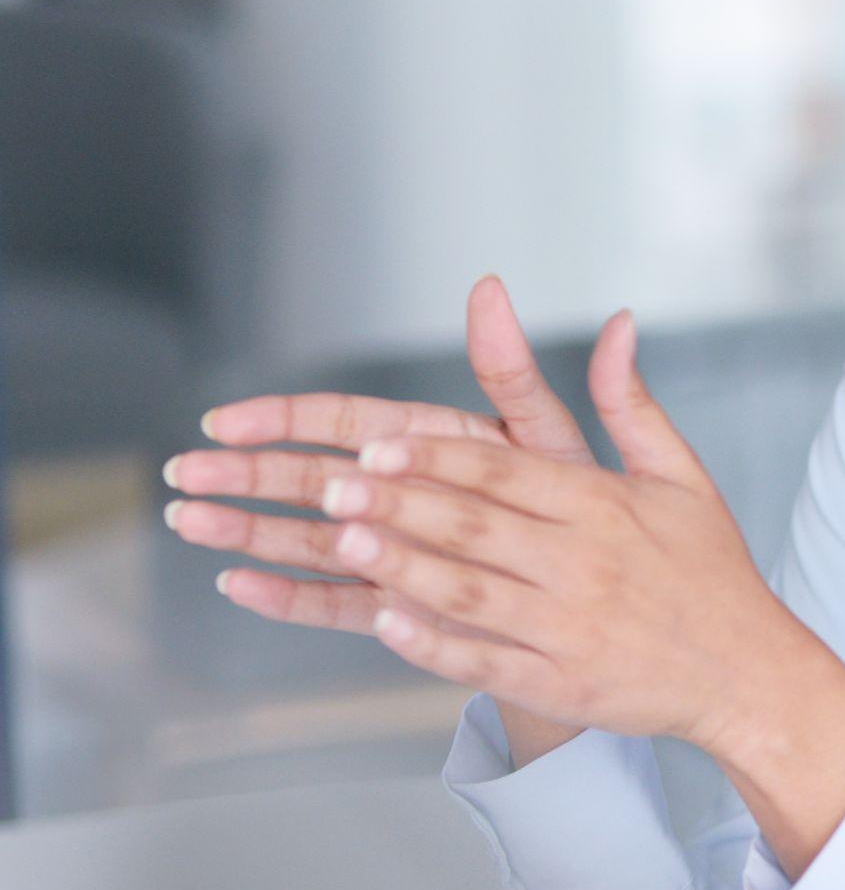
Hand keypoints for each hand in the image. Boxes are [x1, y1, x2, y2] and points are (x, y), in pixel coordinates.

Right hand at [169, 275, 610, 749]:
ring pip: (313, 538)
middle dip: (249, 474)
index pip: (350, 421)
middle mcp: (409, 494)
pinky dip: (291, 597)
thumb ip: (512, 370)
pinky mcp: (405, 603)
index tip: (229, 418)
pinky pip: (341, 601)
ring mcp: (401, 549)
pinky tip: (238, 585)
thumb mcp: (549, 435)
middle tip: (186, 472)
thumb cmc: (584, 504)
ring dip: (249, 530)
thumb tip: (490, 286)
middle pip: (316, 478)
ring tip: (189, 519)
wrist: (614, 591)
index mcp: (437, 444)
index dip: (288, 417)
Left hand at [308, 303, 815, 760]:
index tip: (377, 444)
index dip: (437, 456)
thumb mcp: (681, 475)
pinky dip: (433, 645)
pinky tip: (384, 624)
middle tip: (332, 486)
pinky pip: (485, 663)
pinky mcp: (562, 683)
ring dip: (402, 568)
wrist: (749, 672)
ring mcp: (571, 627)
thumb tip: (619, 322)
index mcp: (605, 505)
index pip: (506, 471)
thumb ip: (632, 402)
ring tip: (342, 544)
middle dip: (400, 505)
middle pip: (476, 526)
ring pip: (470, 592)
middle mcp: (585, 562)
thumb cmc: (709, 569)